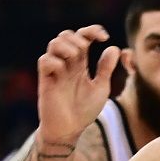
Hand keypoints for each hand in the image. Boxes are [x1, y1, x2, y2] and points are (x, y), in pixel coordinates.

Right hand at [36, 25, 118, 144]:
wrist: (70, 130)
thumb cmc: (84, 110)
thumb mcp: (101, 88)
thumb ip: (106, 69)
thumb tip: (114, 48)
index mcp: (80, 64)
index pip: (83, 37)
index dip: (92, 31)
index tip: (104, 37)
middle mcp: (66, 64)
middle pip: (66, 35)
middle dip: (79, 38)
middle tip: (86, 52)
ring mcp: (55, 71)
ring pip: (54, 43)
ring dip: (67, 46)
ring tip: (75, 59)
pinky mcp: (45, 81)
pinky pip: (45, 61)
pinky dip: (56, 61)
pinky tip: (64, 70)